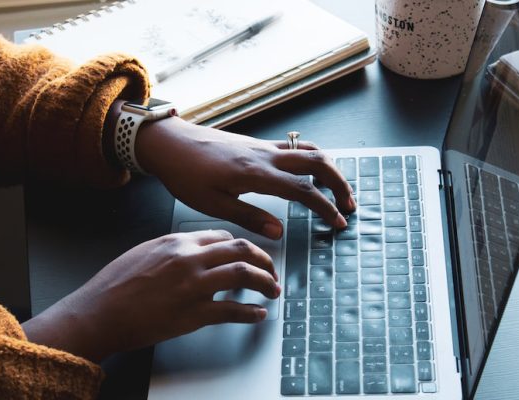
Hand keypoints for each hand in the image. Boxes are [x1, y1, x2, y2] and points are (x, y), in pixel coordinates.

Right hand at [22, 230, 279, 361]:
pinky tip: (257, 314)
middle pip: (241, 250)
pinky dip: (251, 313)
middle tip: (271, 270)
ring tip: (272, 290)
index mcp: (177, 241)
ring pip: (244, 274)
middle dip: (264, 260)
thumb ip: (173, 249)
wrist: (99, 312)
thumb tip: (195, 251)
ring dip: (265, 282)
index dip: (242, 246)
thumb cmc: (115, 285)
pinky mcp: (194, 313)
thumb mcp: (144, 252)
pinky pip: (233, 310)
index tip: (249, 255)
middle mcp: (189, 258)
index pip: (223, 237)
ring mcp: (193, 285)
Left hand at [136, 117, 355, 239]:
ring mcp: (262, 146)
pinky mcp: (256, 143)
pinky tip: (308, 173)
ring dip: (328, 168)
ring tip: (336, 188)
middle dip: (339, 182)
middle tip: (348, 204)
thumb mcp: (213, 204)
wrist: (170, 143)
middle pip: (317, 161)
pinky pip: (293, 146)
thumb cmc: (185, 174)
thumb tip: (279, 232)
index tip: (338, 222)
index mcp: (256, 173)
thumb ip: (249, 217)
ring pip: (308, 149)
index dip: (325, 207)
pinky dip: (311, 158)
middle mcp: (265, 155)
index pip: (303, 190)